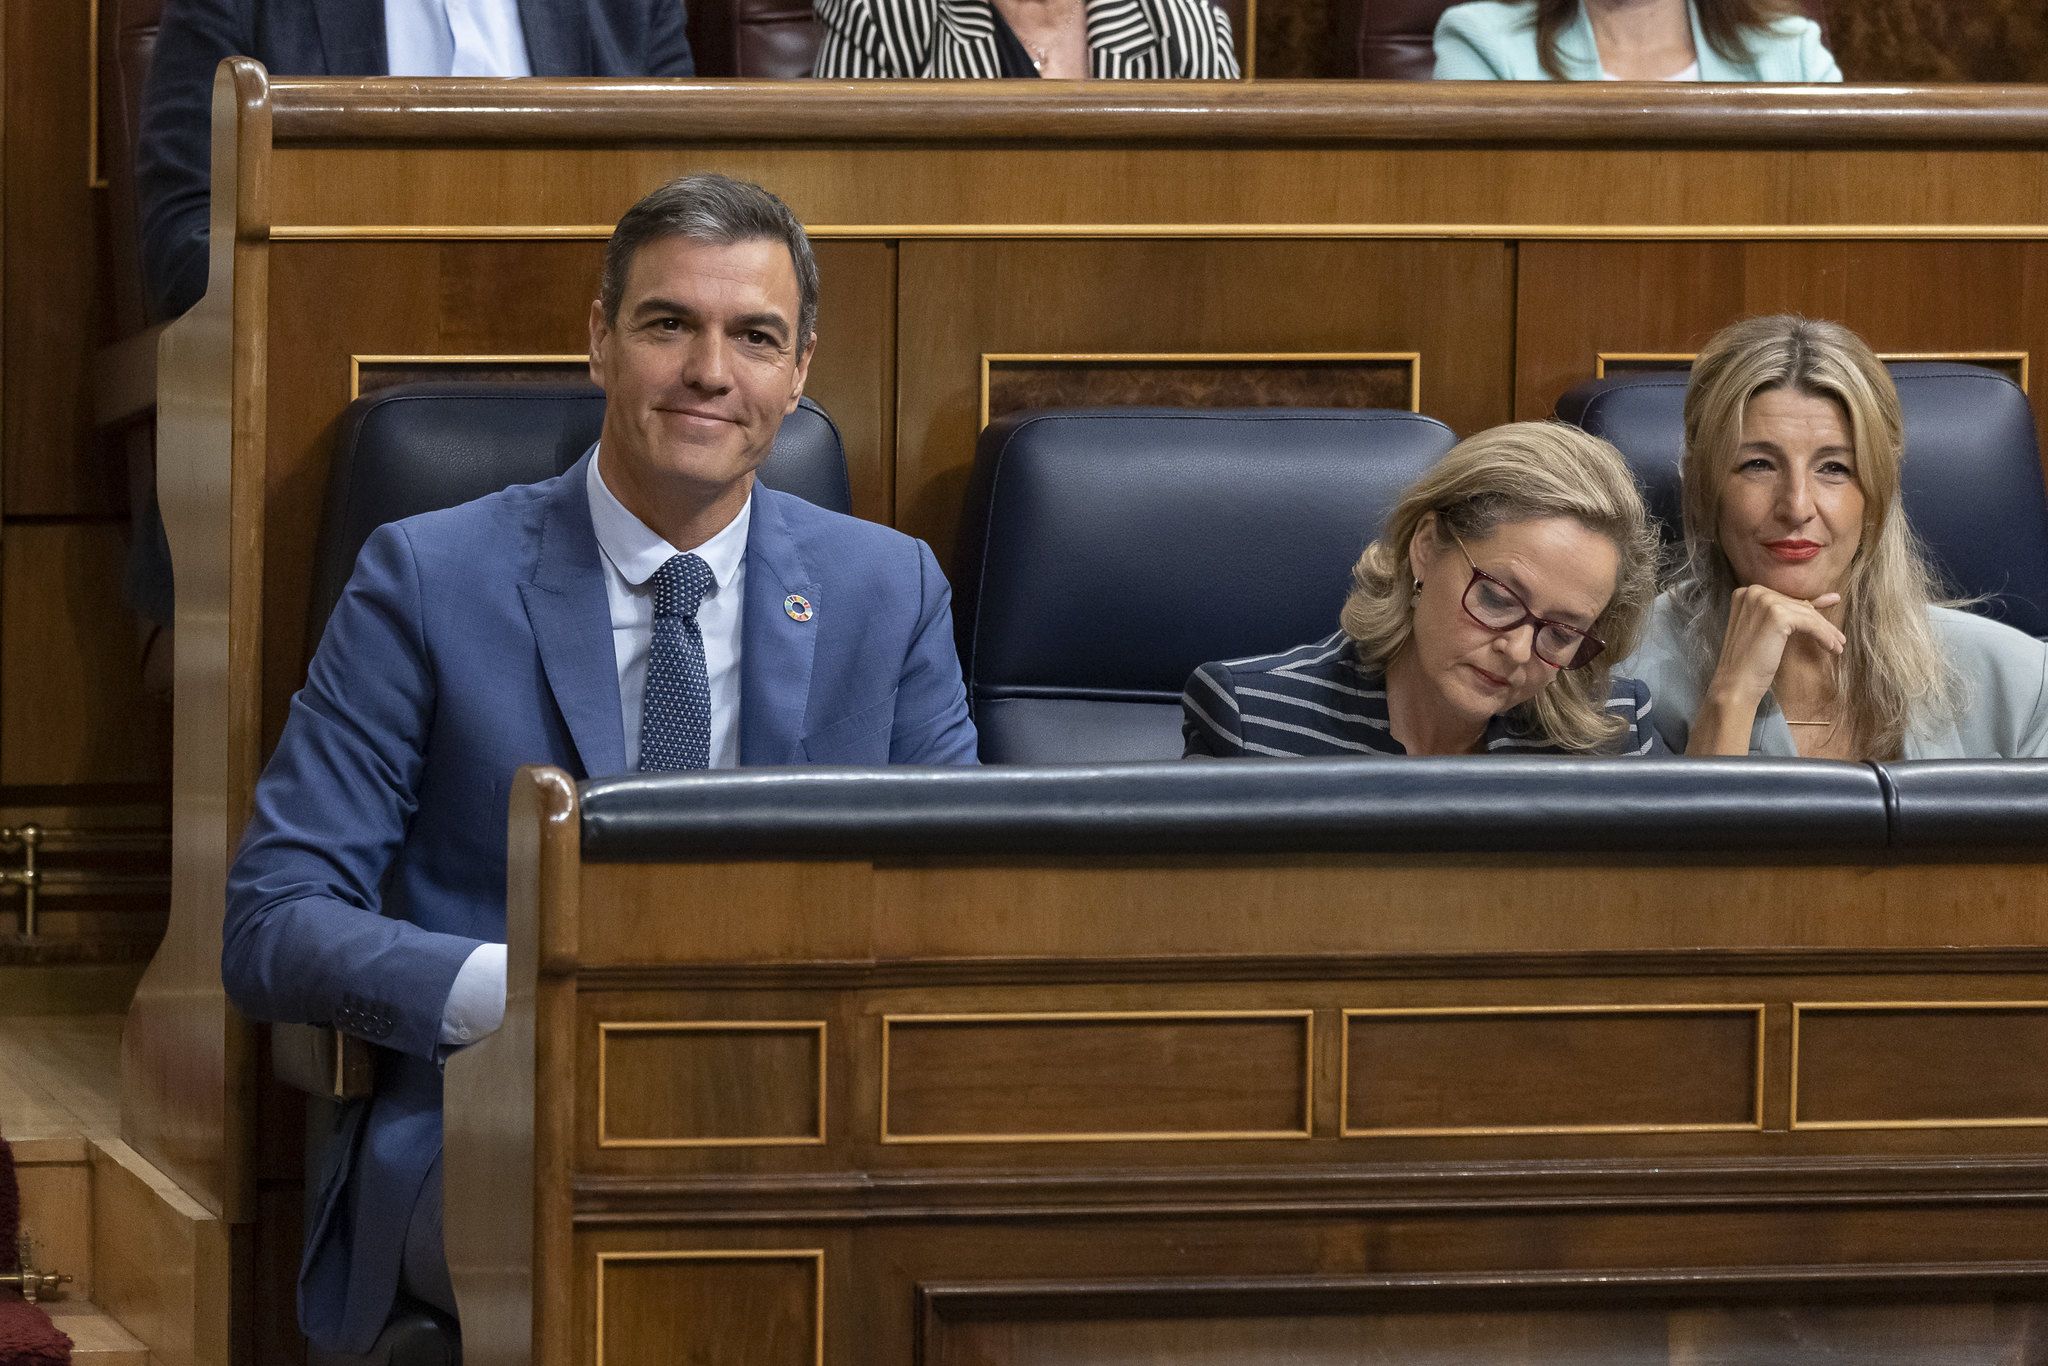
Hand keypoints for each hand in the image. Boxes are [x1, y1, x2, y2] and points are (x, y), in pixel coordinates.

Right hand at [1706, 584, 1844, 713]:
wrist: (1735, 683)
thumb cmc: (1749, 663)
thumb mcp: (1766, 631)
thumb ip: (1788, 613)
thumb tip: (1831, 597)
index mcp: (1746, 593)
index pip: (1785, 600)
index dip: (1808, 610)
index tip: (1829, 614)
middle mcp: (1753, 592)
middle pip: (1797, 605)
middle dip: (1820, 623)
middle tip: (1839, 638)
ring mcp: (1764, 602)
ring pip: (1806, 614)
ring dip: (1826, 631)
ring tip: (1837, 646)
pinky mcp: (1777, 615)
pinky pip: (1810, 623)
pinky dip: (1824, 635)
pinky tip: (1831, 648)